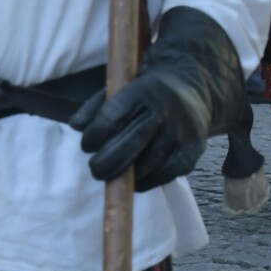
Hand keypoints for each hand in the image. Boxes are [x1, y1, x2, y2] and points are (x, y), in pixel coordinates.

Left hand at [72, 7, 241, 186]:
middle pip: (130, 143)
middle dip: (106, 162)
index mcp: (145, 89)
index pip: (113, 116)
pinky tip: (135, 178)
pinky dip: (145, 182)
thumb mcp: (122, 87)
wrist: (193, 88)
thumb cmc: (147, 91)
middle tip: (96, 170)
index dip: (94, 135)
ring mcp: (181, 132)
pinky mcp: (192, 152)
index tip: (88, 144)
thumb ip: (97, 106)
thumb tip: (77, 126)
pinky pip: (164, 175)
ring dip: (125, 175)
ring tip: (115, 172)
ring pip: (146, 164)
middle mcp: (166, 110)